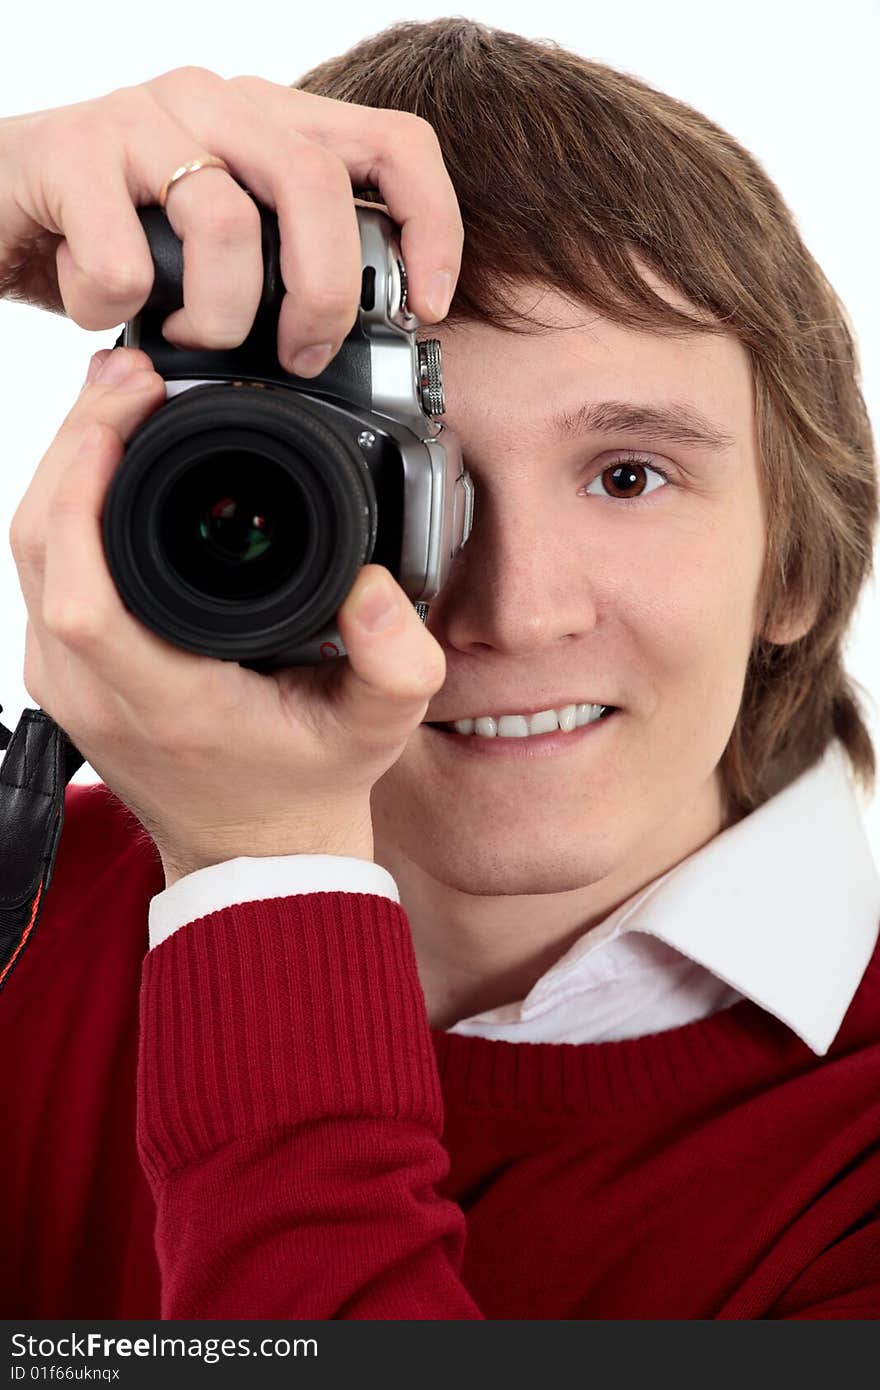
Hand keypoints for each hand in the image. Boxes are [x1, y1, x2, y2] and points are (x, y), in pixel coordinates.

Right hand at [0, 66, 462, 369]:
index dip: (431, 223)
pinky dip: (118, 308)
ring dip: (214, 316)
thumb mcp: (220, 249)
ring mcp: (141, 118)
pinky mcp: (69, 150)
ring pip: (227, 226)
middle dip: (323, 295)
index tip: (428, 307)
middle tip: (299, 355)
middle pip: (317, 184)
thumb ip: (286, 266)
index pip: (392, 143)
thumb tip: (357, 344)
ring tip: (181, 335)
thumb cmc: (117, 234)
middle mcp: (214, 103)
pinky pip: (126, 259)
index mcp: (268, 122)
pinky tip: (101, 307)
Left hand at [8, 349, 446, 883]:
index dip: (83, 494)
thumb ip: (395, 663)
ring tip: (118, 400)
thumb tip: (370, 586)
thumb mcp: (378, 728)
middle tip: (127, 378)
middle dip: (72, 446)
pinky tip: (108, 457)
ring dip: (64, 466)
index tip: (124, 415)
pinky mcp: (63, 667)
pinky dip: (68, 502)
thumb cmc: (307, 780)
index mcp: (164, 703)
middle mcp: (93, 692)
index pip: (81, 596)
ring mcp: (65, 681)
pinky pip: (43, 568)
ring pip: (29, 551)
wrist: (255, 845)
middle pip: (38, 548)